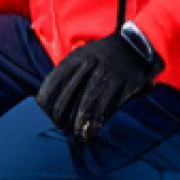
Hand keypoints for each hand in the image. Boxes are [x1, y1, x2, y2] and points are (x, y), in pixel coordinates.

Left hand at [36, 26, 163, 143]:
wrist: (135, 46)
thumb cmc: (104, 55)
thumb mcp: (82, 55)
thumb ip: (67, 71)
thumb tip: (48, 94)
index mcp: (77, 58)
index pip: (55, 81)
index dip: (47, 99)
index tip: (44, 112)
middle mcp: (90, 66)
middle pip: (68, 95)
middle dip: (60, 114)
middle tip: (58, 126)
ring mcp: (106, 76)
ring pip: (87, 104)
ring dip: (78, 122)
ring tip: (75, 133)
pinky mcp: (121, 86)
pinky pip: (107, 107)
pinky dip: (97, 122)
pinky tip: (92, 131)